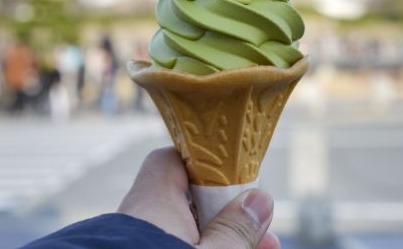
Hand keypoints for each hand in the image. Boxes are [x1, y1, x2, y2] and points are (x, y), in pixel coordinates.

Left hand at [118, 147, 280, 248]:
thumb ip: (235, 231)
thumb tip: (259, 199)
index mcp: (153, 205)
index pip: (172, 162)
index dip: (205, 165)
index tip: (237, 180)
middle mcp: (141, 223)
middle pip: (190, 208)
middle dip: (230, 221)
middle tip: (265, 238)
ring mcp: (138, 247)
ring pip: (186, 239)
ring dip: (223, 244)